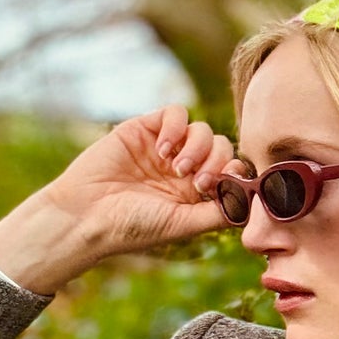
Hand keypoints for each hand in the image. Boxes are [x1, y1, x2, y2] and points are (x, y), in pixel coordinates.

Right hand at [0, 104, 241, 293]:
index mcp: (195, 192)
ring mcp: (165, 147)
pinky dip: (177, 127)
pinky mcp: (145, 128)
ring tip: (177, 168)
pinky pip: (176, 112)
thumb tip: (252, 197)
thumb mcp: (183, 225)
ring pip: (202, 129)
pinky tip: (163, 150)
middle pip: (222, 147)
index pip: (231, 170)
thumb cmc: (132, 226)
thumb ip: (220, 212)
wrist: (86, 215)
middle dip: (217, 162)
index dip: (237, 172)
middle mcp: (184, 167)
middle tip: (197, 182)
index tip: (225, 185)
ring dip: (198, 147)